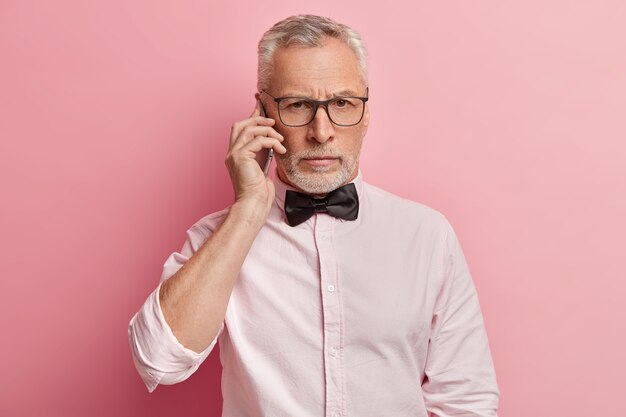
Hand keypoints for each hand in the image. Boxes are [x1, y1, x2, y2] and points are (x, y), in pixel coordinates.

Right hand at [225, 101, 286, 218]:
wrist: (254, 203)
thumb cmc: (259, 189)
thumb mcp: (262, 164)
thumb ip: (263, 150)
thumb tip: (271, 136)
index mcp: (236, 153)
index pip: (241, 128)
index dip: (252, 116)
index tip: (262, 106)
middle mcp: (231, 152)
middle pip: (241, 124)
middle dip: (258, 119)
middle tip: (273, 122)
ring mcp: (234, 154)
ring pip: (249, 129)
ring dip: (268, 131)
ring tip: (280, 140)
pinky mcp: (240, 157)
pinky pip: (258, 140)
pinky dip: (272, 142)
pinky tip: (280, 150)